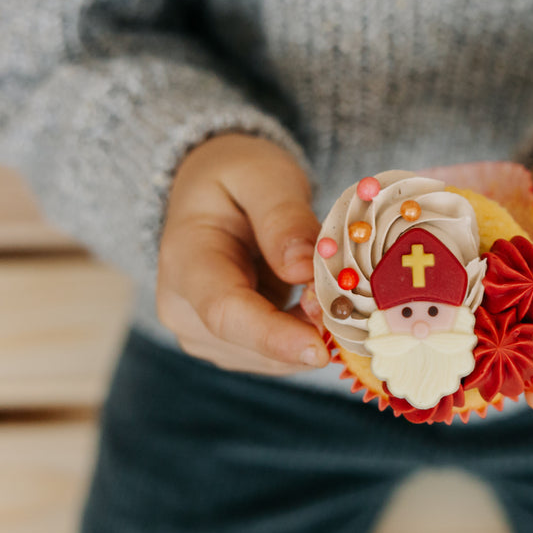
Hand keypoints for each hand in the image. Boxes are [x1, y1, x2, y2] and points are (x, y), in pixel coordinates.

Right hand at [155, 133, 329, 373]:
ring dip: (311, 333)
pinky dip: (307, 334)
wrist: (212, 191)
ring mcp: (204, 334)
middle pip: (252, 344)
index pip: (225, 313)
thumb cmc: (237, 175)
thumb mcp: (262, 176)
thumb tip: (304, 268)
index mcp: (185, 261)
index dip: (275, 336)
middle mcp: (184, 310)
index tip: (321, 349)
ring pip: (271, 358)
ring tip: (328, 286)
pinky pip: (278, 355)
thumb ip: (282, 217)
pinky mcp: (230, 345)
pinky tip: (320, 302)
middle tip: (348, 295)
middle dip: (309, 330)